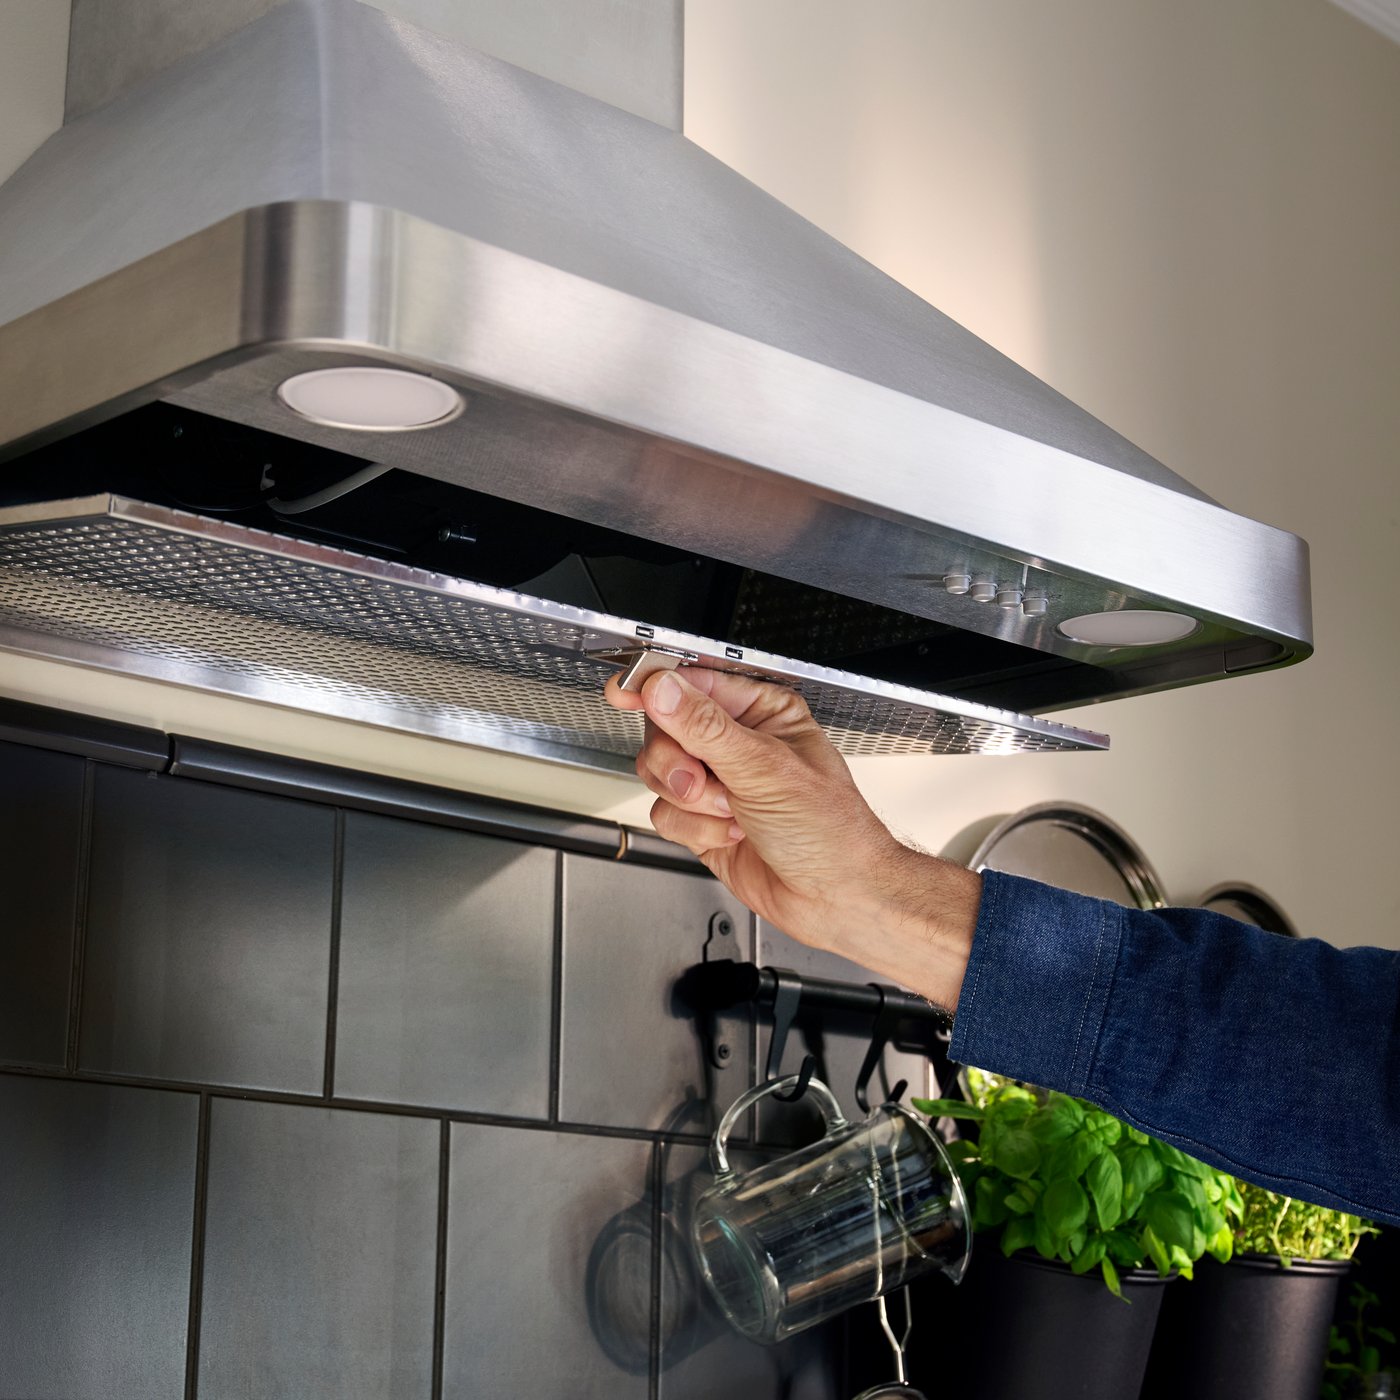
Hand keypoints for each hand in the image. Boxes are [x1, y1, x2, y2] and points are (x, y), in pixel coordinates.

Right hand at [604, 666, 980, 1010]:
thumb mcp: (765, 769)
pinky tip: (731, 834)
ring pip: (659, 772)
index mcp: (762, 712)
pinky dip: (693, 829)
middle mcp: (737, 743)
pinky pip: (664, 812)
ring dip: (691, 800)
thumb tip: (664, 690)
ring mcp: (718, 783)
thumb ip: (705, 727)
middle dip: (678, 761)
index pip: (696, 682)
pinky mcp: (702, 821)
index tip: (626, 691)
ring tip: (730, 811)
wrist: (836, 897)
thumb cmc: (831, 831)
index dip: (657, 686)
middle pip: (665, 729)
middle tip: (700, 778)